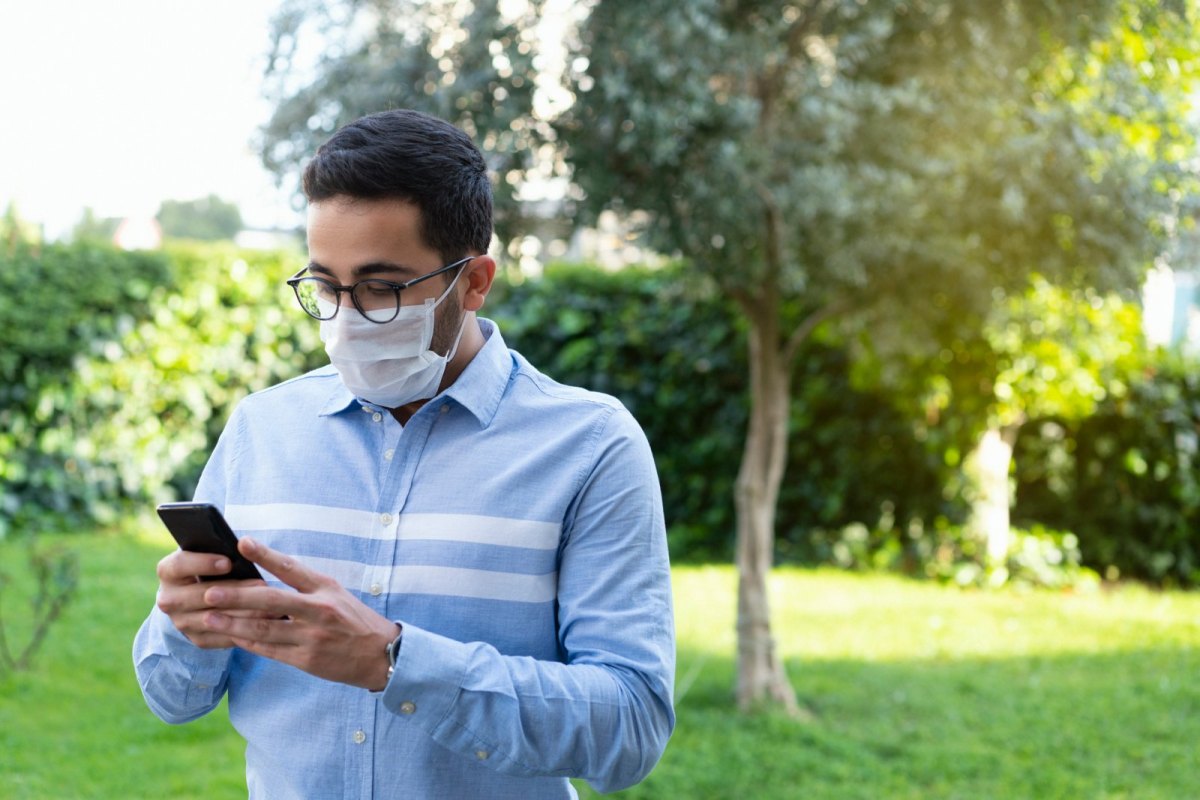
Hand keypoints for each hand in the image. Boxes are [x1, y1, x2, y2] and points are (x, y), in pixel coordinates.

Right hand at [155, 549, 268, 648]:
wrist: (204, 593)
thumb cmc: (214, 565)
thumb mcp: (213, 554)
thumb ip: (222, 551)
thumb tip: (245, 545)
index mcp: (168, 571)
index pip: (179, 565)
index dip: (202, 563)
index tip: (228, 562)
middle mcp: (168, 599)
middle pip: (197, 596)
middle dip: (231, 590)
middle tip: (260, 585)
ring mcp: (181, 622)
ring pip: (212, 619)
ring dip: (243, 613)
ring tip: (270, 605)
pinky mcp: (197, 638)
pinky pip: (221, 637)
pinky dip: (243, 630)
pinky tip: (265, 621)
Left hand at [198, 537, 398, 690]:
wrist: (381, 654)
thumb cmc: (353, 619)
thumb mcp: (335, 593)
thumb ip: (304, 584)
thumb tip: (267, 570)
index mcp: (325, 588)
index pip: (291, 567)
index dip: (266, 555)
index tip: (242, 542)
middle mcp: (319, 610)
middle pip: (271, 600)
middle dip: (238, 596)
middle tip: (210, 592)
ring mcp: (312, 637)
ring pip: (264, 629)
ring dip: (233, 623)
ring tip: (208, 618)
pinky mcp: (306, 660)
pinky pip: (270, 650)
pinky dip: (248, 643)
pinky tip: (231, 637)